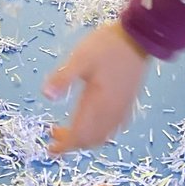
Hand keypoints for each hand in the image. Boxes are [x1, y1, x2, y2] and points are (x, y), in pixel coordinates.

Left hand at [42, 21, 148, 154]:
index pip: (80, 135)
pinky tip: (94, 122)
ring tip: (71, 129)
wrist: (138, 38)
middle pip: (91, 139)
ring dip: (86, 139)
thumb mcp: (81, 58)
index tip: (51, 147)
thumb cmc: (107, 46)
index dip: (65, 145)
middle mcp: (112, 112)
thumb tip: (46, 96)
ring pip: (103, 136)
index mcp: (98, 105)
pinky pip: (114, 127)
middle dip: (73, 143)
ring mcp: (122, 108)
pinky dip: (100, 132)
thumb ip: (64, 78)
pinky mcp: (128, 102)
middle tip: (56, 133)